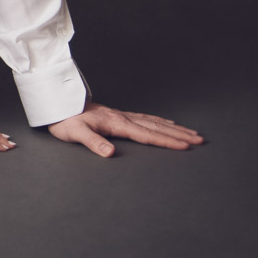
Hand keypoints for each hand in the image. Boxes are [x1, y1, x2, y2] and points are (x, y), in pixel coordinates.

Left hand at [47, 100, 203, 155]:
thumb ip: (93, 143)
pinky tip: (165, 121)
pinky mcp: (117, 115)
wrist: (57, 104)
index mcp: (117, 124)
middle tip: (200, 139)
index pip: (148, 135)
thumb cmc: (65, 120)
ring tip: (191, 132)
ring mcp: (121, 115)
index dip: (168, 141)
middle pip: (157, 127)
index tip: (187, 146)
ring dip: (173, 127)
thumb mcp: (76, 134)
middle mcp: (123, 118)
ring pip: (154, 121)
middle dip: (179, 134)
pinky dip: (159, 120)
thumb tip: (110, 154)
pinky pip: (145, 117)